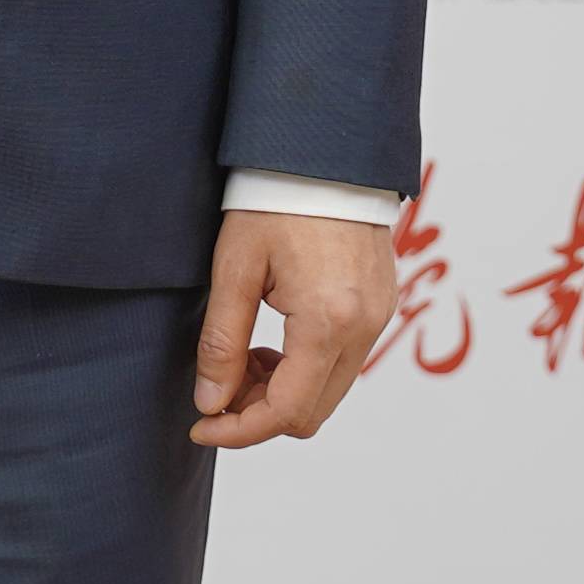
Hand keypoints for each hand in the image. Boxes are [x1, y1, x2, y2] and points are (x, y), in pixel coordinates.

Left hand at [190, 208, 396, 449]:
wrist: (324, 151)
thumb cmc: (274, 200)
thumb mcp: (235, 268)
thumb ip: (222, 342)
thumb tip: (209, 403)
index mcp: (328, 320)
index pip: (286, 411)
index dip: (239, 431)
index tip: (201, 426)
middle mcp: (364, 327)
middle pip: (311, 413)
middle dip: (259, 413)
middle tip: (218, 385)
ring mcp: (379, 317)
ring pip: (329, 392)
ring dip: (282, 391)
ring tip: (243, 354)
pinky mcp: (382, 306)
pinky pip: (344, 363)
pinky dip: (306, 368)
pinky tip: (274, 339)